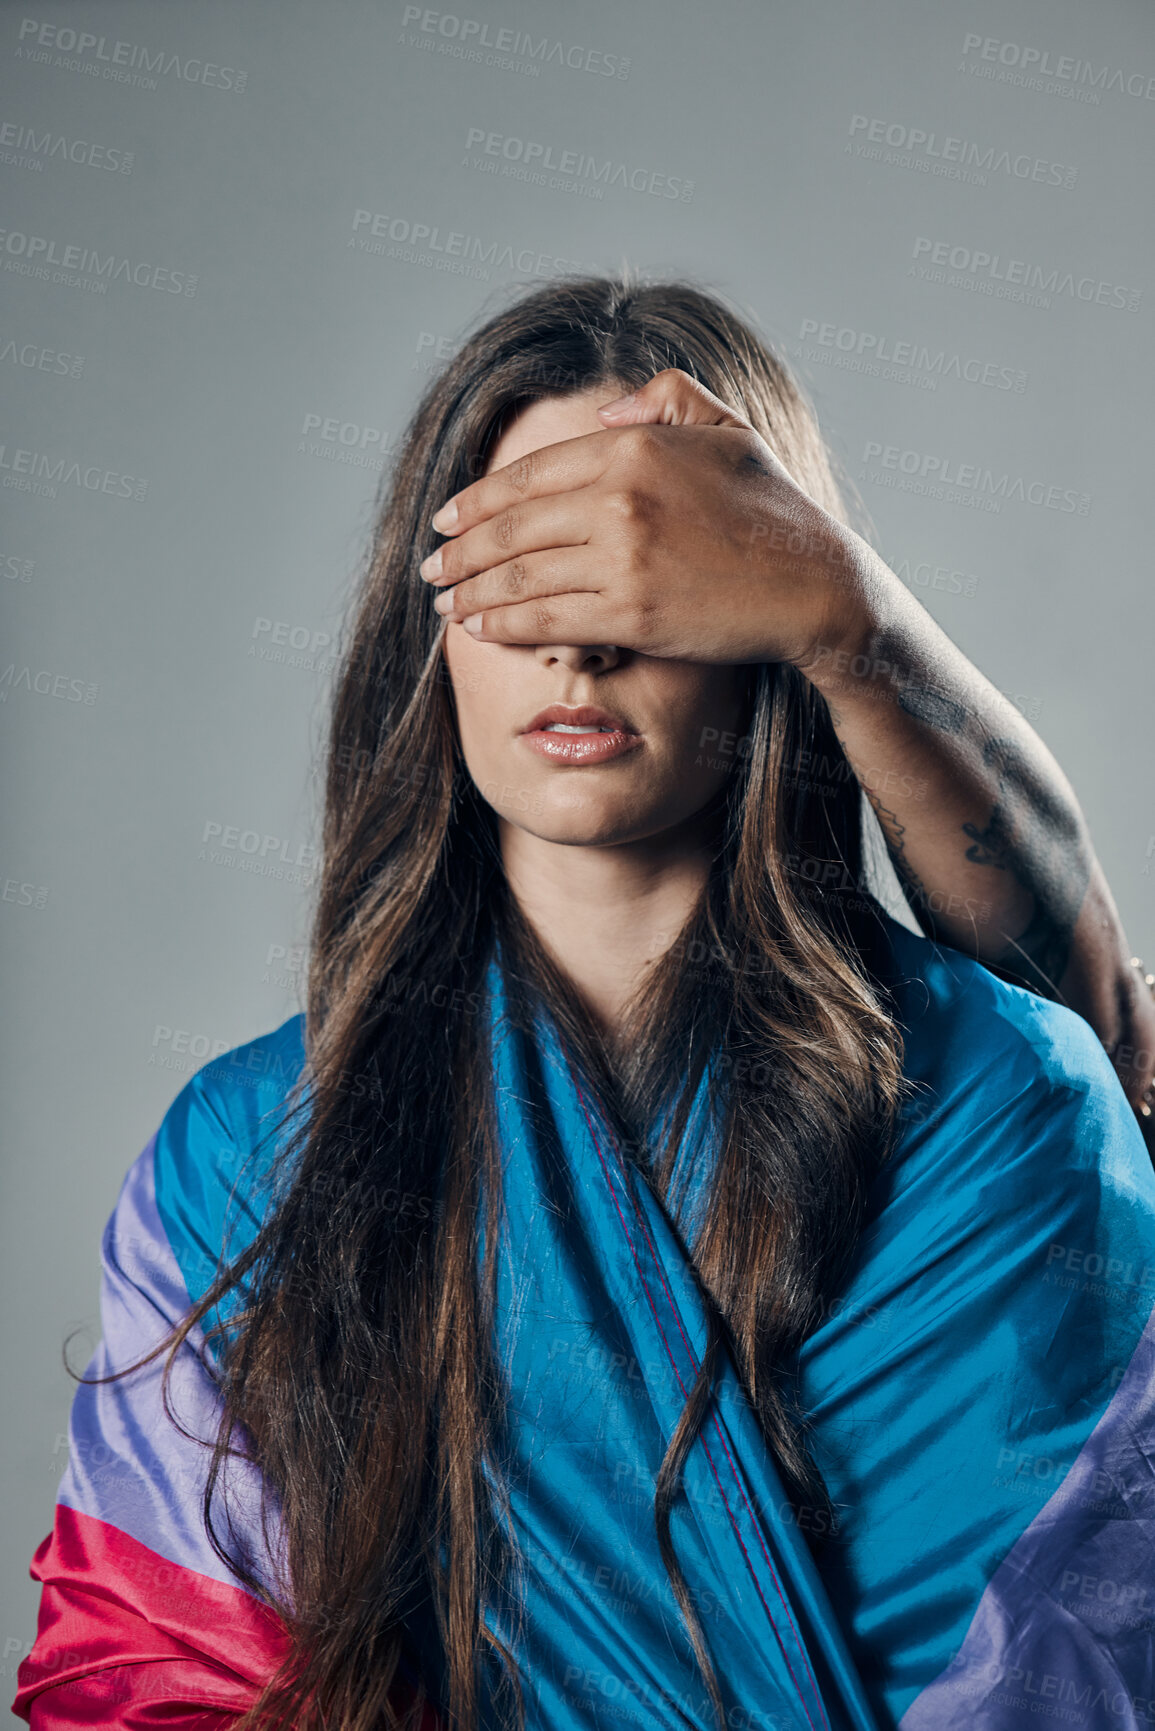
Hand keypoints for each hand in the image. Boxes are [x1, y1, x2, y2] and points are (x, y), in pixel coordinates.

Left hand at [419, 367, 871, 669]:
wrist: (814, 583)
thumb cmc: (773, 507)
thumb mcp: (727, 429)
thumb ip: (665, 401)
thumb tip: (603, 419)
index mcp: (633, 448)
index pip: (530, 476)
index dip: (478, 502)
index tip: (447, 521)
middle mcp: (620, 498)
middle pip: (513, 528)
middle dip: (461, 552)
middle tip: (431, 568)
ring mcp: (624, 559)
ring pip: (521, 577)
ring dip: (471, 592)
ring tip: (445, 602)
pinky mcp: (633, 613)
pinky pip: (547, 618)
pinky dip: (503, 623)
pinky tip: (478, 628)